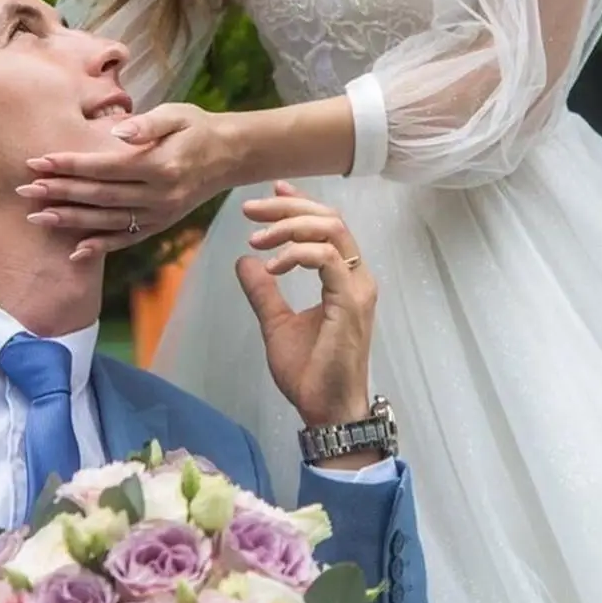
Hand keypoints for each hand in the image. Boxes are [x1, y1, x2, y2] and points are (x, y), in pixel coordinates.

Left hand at [18, 103, 235, 259]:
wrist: (230, 155)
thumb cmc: (197, 128)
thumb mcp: (178, 114)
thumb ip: (148, 124)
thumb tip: (119, 133)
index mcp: (161, 164)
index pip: (105, 167)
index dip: (70, 164)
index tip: (38, 161)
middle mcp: (159, 194)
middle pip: (100, 195)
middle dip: (59, 192)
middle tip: (24, 191)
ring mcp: (159, 213)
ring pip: (108, 220)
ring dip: (71, 220)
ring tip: (38, 217)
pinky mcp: (160, 224)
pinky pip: (127, 238)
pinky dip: (101, 246)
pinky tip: (75, 251)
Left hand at [235, 182, 375, 429]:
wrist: (325, 411)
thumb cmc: (310, 372)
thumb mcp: (276, 323)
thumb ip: (263, 291)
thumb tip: (245, 263)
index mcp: (344, 278)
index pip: (328, 225)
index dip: (301, 203)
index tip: (272, 191)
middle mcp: (357, 278)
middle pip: (330, 219)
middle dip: (288, 207)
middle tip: (251, 210)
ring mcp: (357, 290)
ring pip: (331, 231)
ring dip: (289, 227)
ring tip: (257, 239)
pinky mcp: (350, 304)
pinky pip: (328, 259)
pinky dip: (296, 254)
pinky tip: (272, 266)